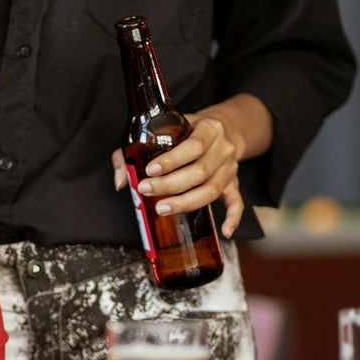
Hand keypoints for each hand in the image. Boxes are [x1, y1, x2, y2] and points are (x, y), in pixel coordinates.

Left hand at [110, 114, 243, 237]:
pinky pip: (237, 203)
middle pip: (200, 172)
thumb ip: (136, 150)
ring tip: (162, 208)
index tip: (150, 170)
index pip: (194, 146)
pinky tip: (224, 231)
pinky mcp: (234, 184)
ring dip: (186, 202)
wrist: (222, 129)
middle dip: (171, 184)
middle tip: (146, 191)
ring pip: (212, 190)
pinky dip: (233, 218)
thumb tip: (122, 181)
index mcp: (209, 129)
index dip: (172, 160)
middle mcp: (223, 149)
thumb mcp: (166, 128)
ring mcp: (230, 168)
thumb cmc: (187, 131)